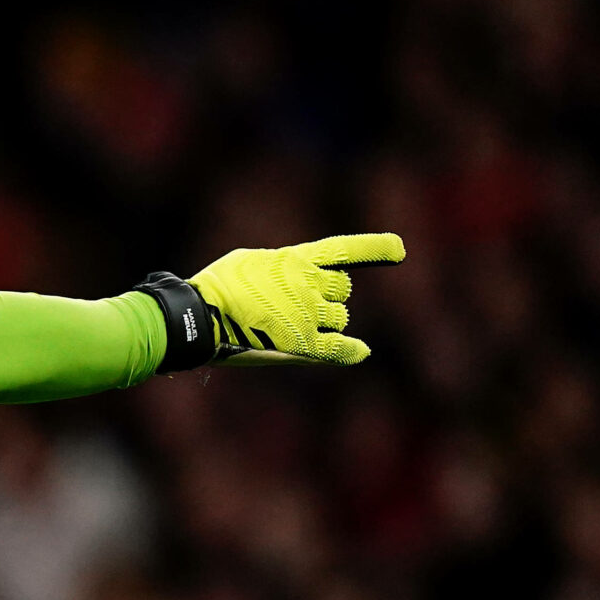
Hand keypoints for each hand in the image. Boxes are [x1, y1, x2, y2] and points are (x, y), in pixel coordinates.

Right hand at [189, 233, 405, 365]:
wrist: (199, 316)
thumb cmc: (218, 287)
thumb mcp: (252, 262)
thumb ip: (284, 266)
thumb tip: (307, 274)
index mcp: (296, 259)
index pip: (342, 250)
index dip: (374, 249)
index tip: (399, 250)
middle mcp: (309, 284)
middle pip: (342, 288)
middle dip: (329, 294)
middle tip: (301, 301)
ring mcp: (308, 314)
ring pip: (338, 316)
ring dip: (325, 320)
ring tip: (290, 323)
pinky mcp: (302, 343)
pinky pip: (338, 347)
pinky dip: (350, 351)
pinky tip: (359, 351)